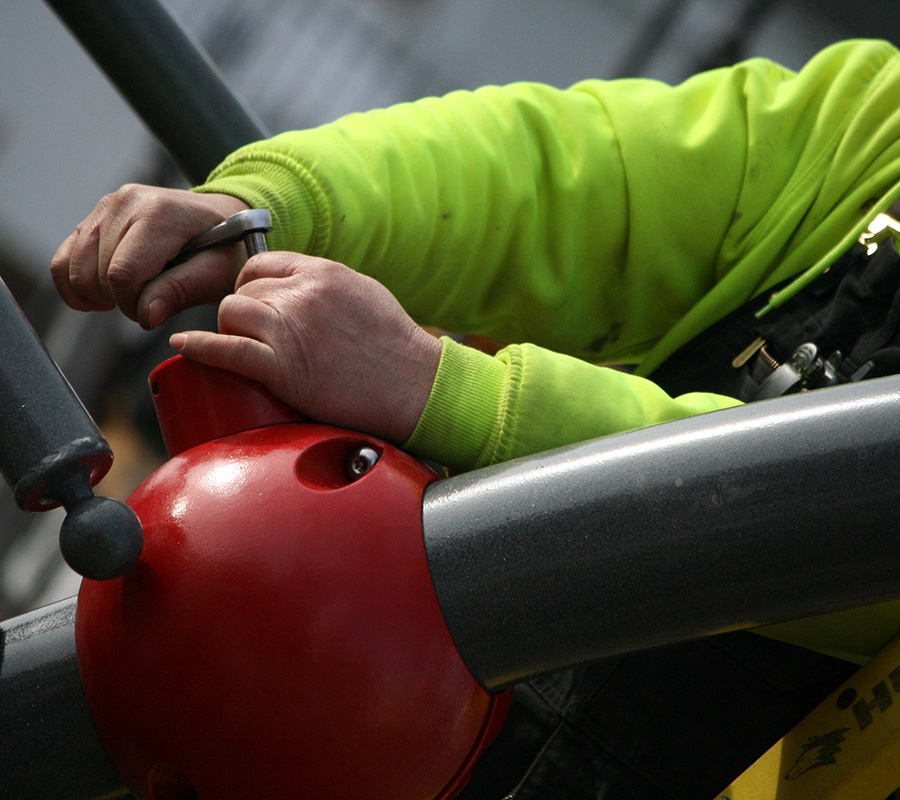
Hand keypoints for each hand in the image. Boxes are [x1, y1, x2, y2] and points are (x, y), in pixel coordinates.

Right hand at [51, 185, 249, 328]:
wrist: (224, 219)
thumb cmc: (228, 249)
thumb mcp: (219, 274)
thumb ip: (182, 291)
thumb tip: (145, 315)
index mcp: (160, 213)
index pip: (123, 274)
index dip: (135, 306)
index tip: (157, 311)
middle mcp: (127, 202)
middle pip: (96, 276)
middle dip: (121, 302)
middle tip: (153, 300)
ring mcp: (106, 207)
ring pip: (73, 270)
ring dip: (99, 296)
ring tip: (134, 294)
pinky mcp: (94, 218)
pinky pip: (62, 261)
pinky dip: (77, 287)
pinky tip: (106, 295)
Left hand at [169, 252, 442, 443]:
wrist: (416, 387)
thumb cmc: (397, 348)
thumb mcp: (363, 294)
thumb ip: (325, 285)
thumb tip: (298, 287)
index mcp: (322, 272)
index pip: (260, 265)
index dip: (250, 287)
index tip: (253, 306)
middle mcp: (303, 293)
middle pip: (243, 291)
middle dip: (243, 313)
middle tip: (255, 337)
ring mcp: (292, 329)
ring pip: (231, 314)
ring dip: (231, 331)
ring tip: (244, 349)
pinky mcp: (284, 368)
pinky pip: (226, 350)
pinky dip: (200, 347)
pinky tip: (184, 345)